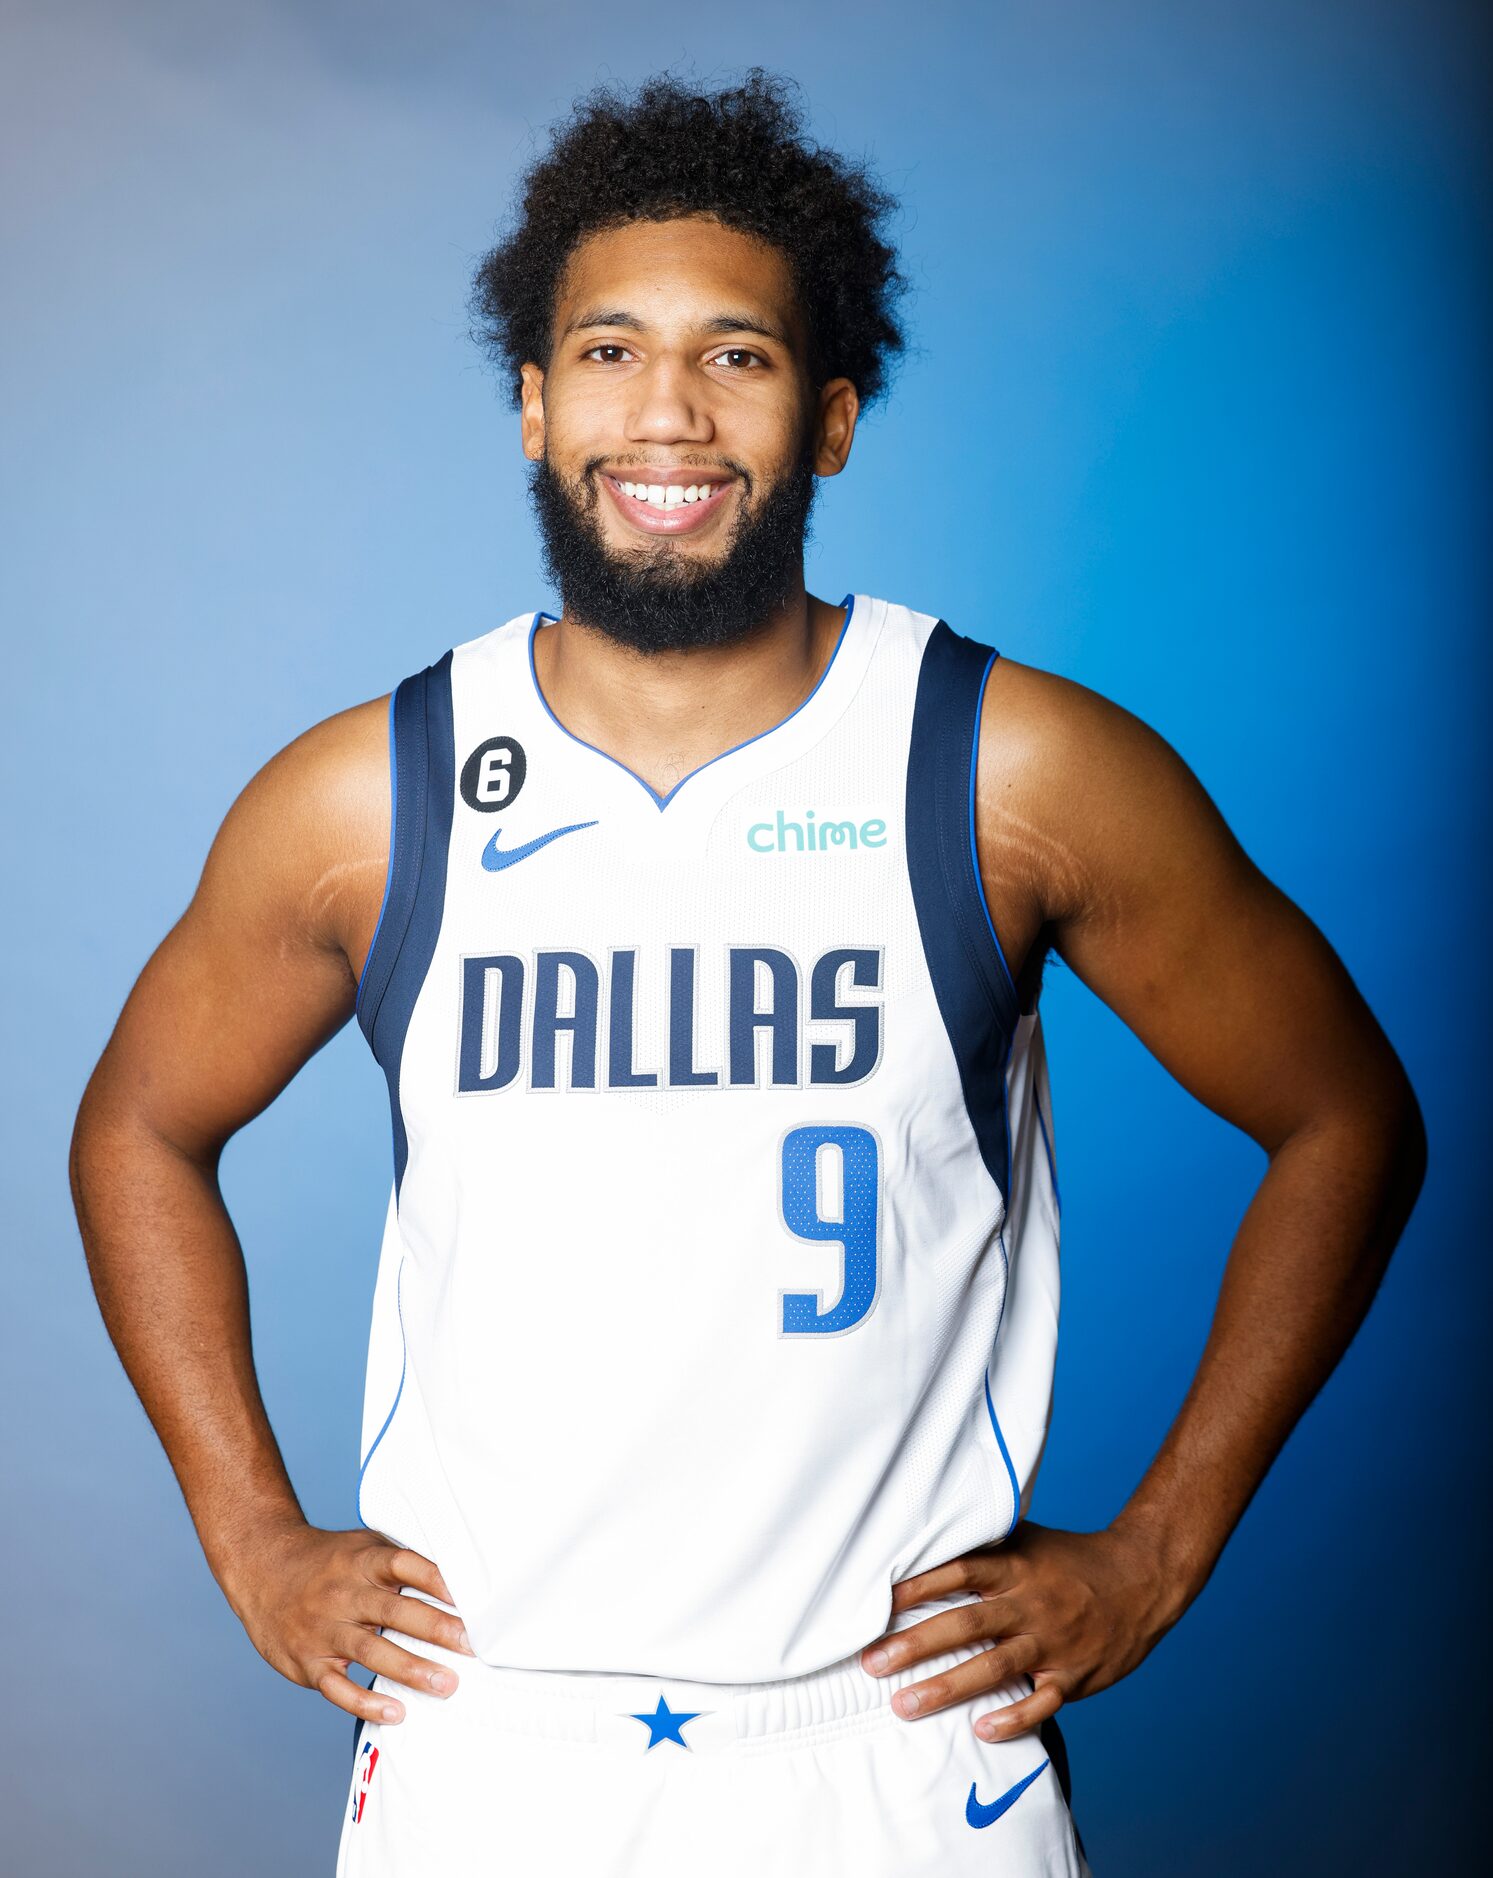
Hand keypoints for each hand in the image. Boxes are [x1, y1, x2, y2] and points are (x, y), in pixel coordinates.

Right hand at [220, 1519, 475, 1724]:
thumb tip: (459, 1577)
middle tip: (472, 1645)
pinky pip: (337, 1687)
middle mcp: (344, 1594)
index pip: (404, 1565)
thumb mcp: (363, 1546)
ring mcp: (324, 1629)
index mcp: (363, 1560)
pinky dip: (365, 1701)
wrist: (263, 1570)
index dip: (436, 1579)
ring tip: (447, 1684)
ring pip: (371, 1651)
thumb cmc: (329, 1561)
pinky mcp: (308, 1662)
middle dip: (436, 1629)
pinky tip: (396, 1711)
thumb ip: (403, 1561)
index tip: (470, 1597)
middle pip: (394, 1611)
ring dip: (411, 1669)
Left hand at [859, 1520, 1186, 1740]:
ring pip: (994, 1667)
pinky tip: (981, 1731)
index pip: (959, 1570)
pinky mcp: (1074, 1676)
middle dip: (915, 1645)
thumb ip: (984, 1544)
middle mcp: (1030, 1603)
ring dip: (946, 1687)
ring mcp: (1053, 1642)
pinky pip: (1041, 1702)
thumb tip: (926, 1540)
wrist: (1143, 1579)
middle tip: (872, 1663)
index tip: (877, 1602)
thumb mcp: (1029, 1539)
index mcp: (1016, 1566)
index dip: (918, 1585)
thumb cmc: (1072, 1560)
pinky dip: (1013, 1718)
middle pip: (965, 1623)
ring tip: (903, 1704)